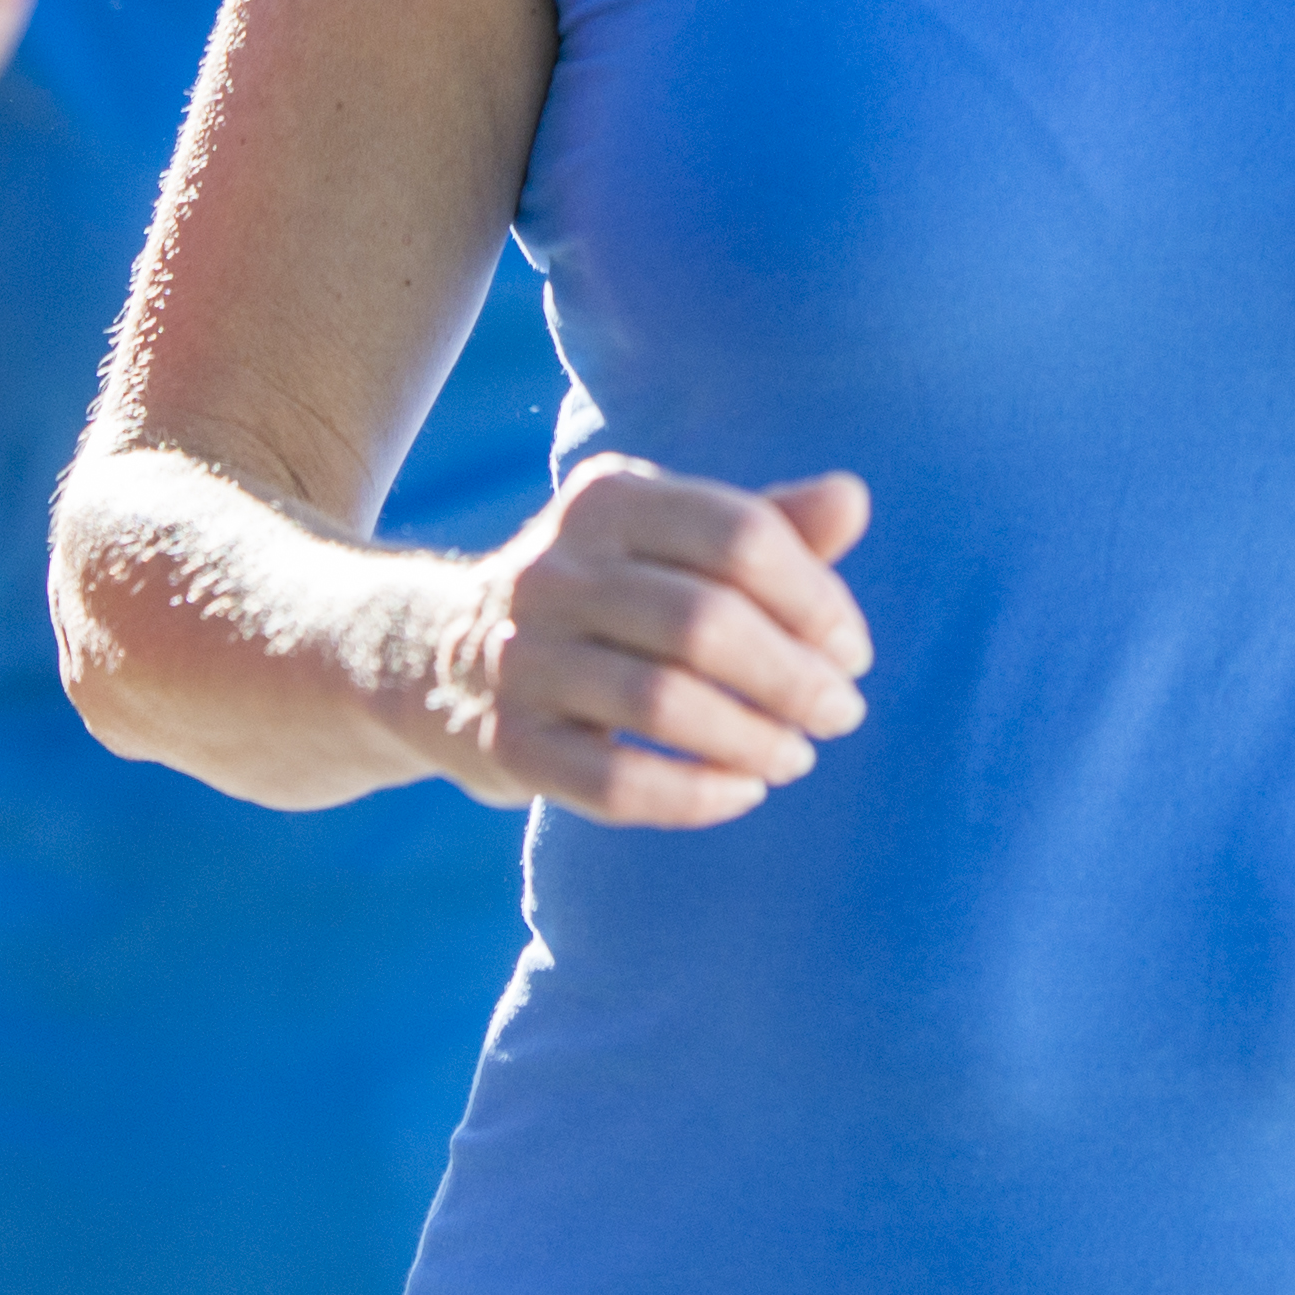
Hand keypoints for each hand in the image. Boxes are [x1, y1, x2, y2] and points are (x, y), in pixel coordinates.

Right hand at [449, 459, 873, 826]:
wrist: (442, 656)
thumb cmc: (607, 594)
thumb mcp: (674, 542)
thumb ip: (768, 526)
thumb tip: (852, 500)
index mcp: (608, 499)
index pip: (737, 536)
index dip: (815, 599)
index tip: (851, 653)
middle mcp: (553, 570)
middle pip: (703, 622)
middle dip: (793, 678)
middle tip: (841, 714)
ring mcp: (520, 657)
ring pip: (662, 703)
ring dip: (752, 739)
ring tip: (796, 757)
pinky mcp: (508, 742)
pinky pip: (615, 782)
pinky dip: (695, 795)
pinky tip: (741, 792)